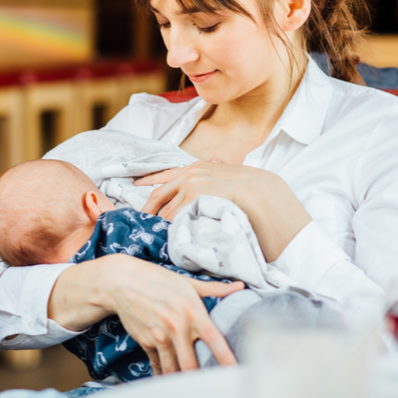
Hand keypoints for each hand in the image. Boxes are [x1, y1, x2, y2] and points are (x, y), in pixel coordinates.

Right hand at [49, 255, 243, 373]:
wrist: (122, 282)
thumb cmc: (158, 280)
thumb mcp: (187, 282)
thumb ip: (215, 288)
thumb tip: (240, 286)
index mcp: (192, 310)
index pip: (213, 338)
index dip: (225, 357)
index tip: (235, 370)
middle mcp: (177, 326)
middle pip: (192, 363)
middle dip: (201, 377)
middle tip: (212, 385)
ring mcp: (160, 336)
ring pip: (174, 368)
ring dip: (182, 379)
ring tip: (191, 387)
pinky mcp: (146, 342)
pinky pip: (158, 364)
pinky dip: (165, 373)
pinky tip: (170, 378)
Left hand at [135, 160, 311, 261]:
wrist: (262, 192)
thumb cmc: (250, 186)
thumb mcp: (231, 172)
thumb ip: (219, 168)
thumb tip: (214, 160)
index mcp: (197, 168)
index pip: (166, 174)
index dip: (150, 180)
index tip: (136, 185)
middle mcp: (190, 173)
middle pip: (159, 194)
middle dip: (148, 209)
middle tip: (140, 221)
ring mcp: (190, 185)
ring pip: (168, 210)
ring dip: (163, 224)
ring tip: (156, 236)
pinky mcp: (193, 198)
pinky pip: (177, 218)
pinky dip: (172, 229)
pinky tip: (168, 238)